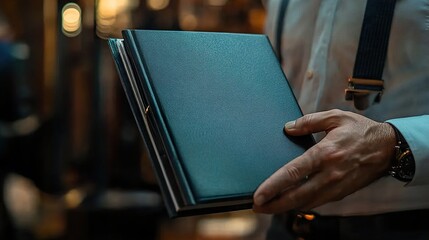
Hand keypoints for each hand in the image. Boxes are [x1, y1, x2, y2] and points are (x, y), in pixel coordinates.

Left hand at [253, 109, 395, 213]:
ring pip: (306, 204)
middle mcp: (329, 174)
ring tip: (269, 206)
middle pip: (296, 196)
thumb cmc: (360, 131)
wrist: (388, 148)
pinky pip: (317, 203)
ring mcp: (336, 187)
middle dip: (274, 205)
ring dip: (286, 207)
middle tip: (256, 207)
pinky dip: (302, 205)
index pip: (292, 173)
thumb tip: (287, 128)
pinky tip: (291, 202)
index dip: (272, 186)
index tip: (258, 195)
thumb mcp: (335, 117)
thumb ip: (308, 121)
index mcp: (325, 153)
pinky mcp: (341, 193)